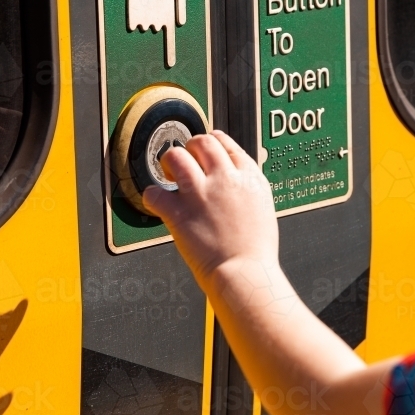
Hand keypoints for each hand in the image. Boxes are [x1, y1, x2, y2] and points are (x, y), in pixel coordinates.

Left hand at [142, 131, 278, 286]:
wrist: (246, 273)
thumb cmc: (256, 250)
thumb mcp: (262, 207)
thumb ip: (247, 189)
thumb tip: (235, 181)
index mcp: (248, 178)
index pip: (227, 144)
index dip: (214, 141)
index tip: (208, 145)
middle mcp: (224, 179)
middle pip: (201, 143)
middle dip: (191, 147)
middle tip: (186, 160)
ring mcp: (200, 194)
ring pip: (176, 157)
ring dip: (169, 163)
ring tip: (170, 174)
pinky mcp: (179, 213)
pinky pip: (155, 193)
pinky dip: (152, 195)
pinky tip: (157, 201)